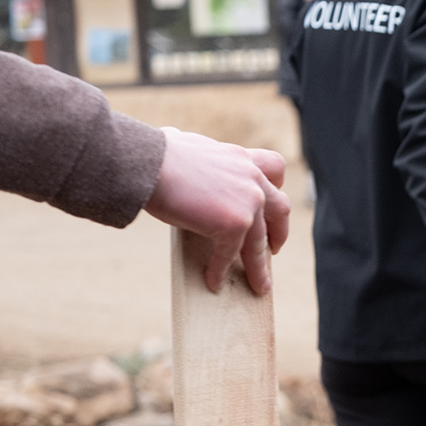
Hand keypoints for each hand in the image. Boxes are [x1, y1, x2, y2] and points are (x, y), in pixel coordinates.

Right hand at [145, 127, 291, 293]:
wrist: (147, 164)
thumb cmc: (155, 155)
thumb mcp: (187, 145)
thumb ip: (196, 156)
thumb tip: (176, 140)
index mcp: (241, 157)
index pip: (274, 169)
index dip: (276, 189)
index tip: (272, 205)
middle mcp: (251, 176)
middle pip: (279, 209)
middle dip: (279, 232)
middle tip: (274, 250)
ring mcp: (248, 200)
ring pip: (260, 241)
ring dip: (259, 266)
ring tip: (258, 285)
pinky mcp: (235, 222)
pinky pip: (230, 253)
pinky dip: (220, 270)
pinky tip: (214, 282)